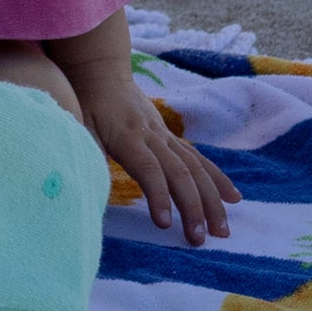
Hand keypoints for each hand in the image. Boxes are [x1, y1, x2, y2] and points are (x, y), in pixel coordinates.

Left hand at [73, 61, 237, 243]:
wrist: (100, 72)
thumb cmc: (84, 104)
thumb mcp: (78, 127)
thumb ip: (86, 154)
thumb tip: (84, 184)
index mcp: (127, 138)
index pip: (148, 169)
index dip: (158, 196)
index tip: (164, 224)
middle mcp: (152, 137)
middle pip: (179, 173)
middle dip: (192, 208)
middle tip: (199, 239)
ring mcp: (165, 136)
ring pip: (195, 168)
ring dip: (211, 200)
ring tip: (222, 230)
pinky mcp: (171, 137)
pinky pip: (198, 159)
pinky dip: (217, 178)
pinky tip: (233, 198)